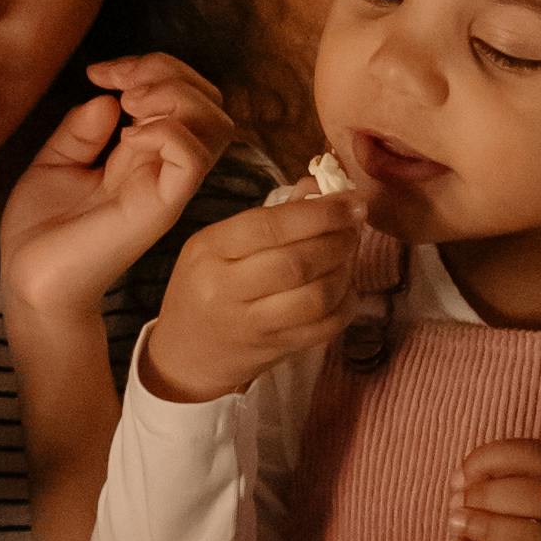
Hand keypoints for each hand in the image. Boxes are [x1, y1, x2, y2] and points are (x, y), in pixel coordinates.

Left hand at [0, 55, 235, 326]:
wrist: (28, 280)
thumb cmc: (41, 230)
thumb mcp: (57, 161)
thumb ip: (83, 128)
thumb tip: (109, 97)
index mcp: (144, 154)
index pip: (184, 95)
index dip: (150, 67)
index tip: (101, 73)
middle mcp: (164, 168)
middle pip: (210, 102)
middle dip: (167, 72)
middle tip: (121, 85)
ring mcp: (167, 187)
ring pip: (215, 124)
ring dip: (173, 97)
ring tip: (130, 108)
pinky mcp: (159, 208)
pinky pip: (191, 157)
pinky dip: (166, 131)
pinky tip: (129, 138)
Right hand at [142, 190, 362, 403]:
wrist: (186, 352)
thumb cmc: (206, 286)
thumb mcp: (220, 244)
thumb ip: (271, 216)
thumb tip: (321, 188)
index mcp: (209, 250)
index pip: (269, 226)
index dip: (319, 213)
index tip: (351, 202)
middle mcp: (225, 289)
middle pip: (297, 262)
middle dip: (338, 240)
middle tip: (354, 227)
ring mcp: (250, 325)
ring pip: (315, 297)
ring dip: (345, 272)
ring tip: (349, 256)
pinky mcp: (273, 350)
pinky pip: (323, 328)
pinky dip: (346, 304)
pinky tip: (347, 288)